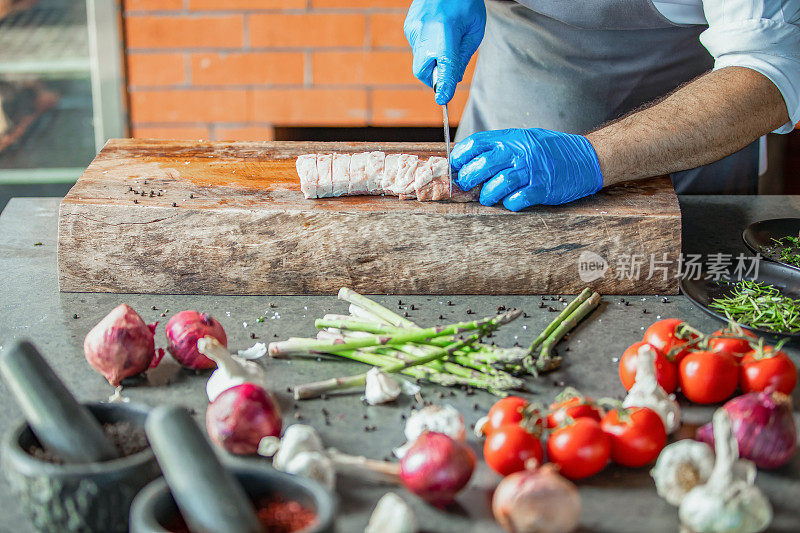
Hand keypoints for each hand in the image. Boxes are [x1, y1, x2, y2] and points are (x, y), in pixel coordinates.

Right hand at [404, 0, 485, 104]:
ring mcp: (413, 30)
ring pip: (420, 59)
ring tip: (446, 38)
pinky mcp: (408, 27)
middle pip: (423, 70)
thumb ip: (462, 58)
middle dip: (435, 76)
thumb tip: (453, 79)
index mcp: (445, 35)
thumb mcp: (474, 31)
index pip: (444, 69)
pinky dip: (428, 46)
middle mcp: (424, 34)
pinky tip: (438, 30)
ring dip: (433, 58)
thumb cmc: (466, 3)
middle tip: (449, 70)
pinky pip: (418, 46)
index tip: (443, 100)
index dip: (443, 87)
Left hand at [451, 129, 603, 210]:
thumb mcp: (525, 139)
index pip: (476, 144)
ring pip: (496, 185)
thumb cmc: (552, 150)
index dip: (461, 156)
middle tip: (466, 186)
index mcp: (512, 138)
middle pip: (481, 166)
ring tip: (487, 198)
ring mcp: (531, 171)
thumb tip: (472, 159)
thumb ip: (502, 147)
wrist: (586, 158)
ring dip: (487, 196)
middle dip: (468, 179)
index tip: (455, 166)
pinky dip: (509, 204)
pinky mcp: (541, 188)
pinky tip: (510, 202)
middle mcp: (519, 152)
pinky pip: (516, 200)